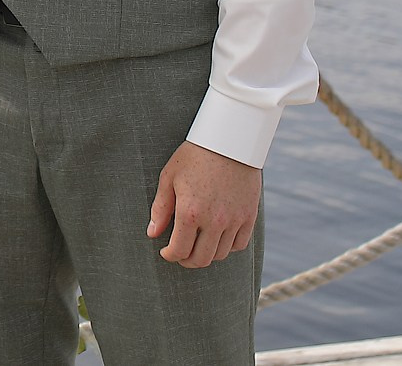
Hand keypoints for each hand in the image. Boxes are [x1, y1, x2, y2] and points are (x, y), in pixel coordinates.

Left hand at [146, 141, 260, 268]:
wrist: (230, 141)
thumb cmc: (195, 155)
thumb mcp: (169, 177)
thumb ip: (160, 208)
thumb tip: (152, 233)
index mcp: (190, 212)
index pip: (179, 250)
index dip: (170, 255)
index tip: (166, 252)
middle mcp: (214, 221)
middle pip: (201, 259)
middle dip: (186, 260)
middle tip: (180, 253)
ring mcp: (234, 220)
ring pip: (220, 254)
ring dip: (206, 254)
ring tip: (197, 244)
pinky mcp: (249, 216)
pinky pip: (239, 245)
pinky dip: (227, 247)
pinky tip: (217, 238)